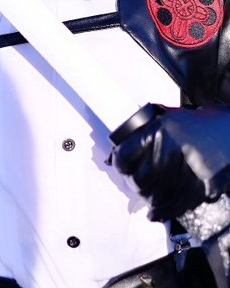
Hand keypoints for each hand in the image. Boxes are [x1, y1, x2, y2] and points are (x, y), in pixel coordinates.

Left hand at [110, 103, 229, 221]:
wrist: (227, 134)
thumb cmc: (195, 125)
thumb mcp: (165, 117)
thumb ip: (140, 132)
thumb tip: (112, 156)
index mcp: (158, 130)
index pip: (125, 156)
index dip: (120, 163)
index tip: (122, 166)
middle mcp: (170, 151)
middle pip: (138, 180)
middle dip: (135, 182)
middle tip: (138, 180)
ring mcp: (185, 172)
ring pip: (153, 197)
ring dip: (149, 197)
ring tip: (151, 191)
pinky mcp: (199, 189)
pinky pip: (172, 207)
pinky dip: (160, 212)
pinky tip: (155, 212)